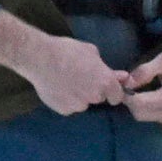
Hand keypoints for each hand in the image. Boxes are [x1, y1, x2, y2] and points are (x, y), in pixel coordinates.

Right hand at [0, 11, 126, 114]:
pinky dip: (65, 100)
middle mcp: (95, 97)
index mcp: (105, 82)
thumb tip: (121, 76)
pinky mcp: (64, 110)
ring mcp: (79, 106)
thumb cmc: (67, 50)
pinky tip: (57, 88)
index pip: (118, 96)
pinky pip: (69, 106)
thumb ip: (106, 68)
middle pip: (99, 98)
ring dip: (79, 96)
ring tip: (65, 81)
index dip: (112, 91)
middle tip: (81, 77)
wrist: (40, 58)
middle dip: (93, 90)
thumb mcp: (91, 52)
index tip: (106, 86)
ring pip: (83, 103)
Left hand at [123, 40, 161, 125]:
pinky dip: (144, 107)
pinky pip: (151, 116)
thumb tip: (127, 82)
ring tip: (136, 88)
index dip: (127, 95)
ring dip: (136, 104)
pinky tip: (146, 95)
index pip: (140, 104)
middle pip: (139, 113)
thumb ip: (146, 71)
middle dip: (130, 100)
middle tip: (127, 85)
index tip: (121, 83)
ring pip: (143, 116)